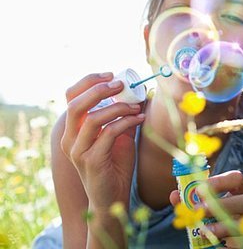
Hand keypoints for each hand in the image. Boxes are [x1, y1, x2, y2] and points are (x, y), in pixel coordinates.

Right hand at [61, 72, 144, 213]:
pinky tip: (139, 119)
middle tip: (120, 84)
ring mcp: (78, 151)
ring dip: (118, 107)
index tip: (111, 75)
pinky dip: (126, 122)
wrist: (112, 198)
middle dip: (99, 89)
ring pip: (92, 118)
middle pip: (76, 104)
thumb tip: (141, 93)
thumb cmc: (115, 165)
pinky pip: (108, 134)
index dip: (89, 82)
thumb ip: (123, 116)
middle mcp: (70, 138)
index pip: (71, 97)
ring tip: (136, 107)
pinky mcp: (91, 161)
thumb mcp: (120, 136)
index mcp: (73, 129)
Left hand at [169, 170, 242, 246]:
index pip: (236, 178)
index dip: (219, 181)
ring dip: (221, 226)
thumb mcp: (209, 206)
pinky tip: (215, 244)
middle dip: (221, 204)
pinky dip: (226, 246)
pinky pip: (241, 243)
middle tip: (199, 209)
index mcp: (241, 190)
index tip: (199, 188)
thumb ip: (192, 200)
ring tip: (204, 231)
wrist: (238, 238)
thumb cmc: (221, 216)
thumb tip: (175, 195)